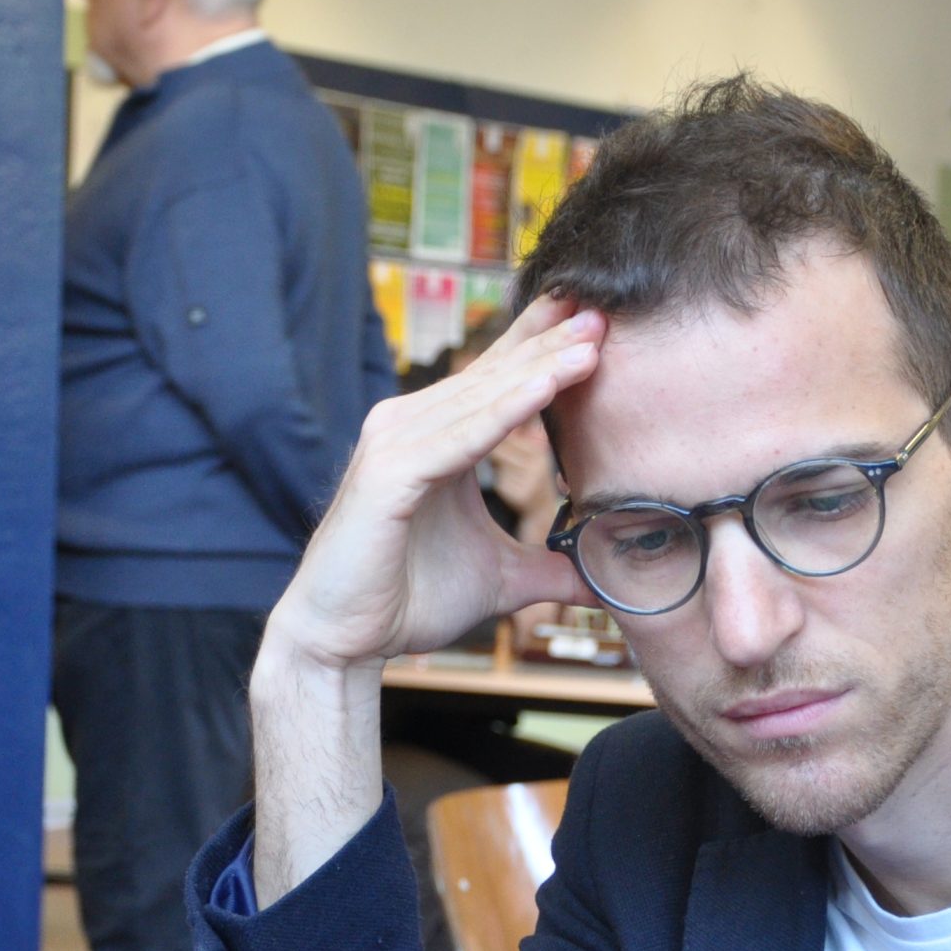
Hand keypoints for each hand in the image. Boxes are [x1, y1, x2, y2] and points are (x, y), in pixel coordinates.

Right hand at [266, 294, 597, 675]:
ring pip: (482, 399)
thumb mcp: (502, 580)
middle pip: (495, 375)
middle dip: (553, 341)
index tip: (601, 318)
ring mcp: (396, 444)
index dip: (547, 347)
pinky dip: (506, 411)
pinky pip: (460, 438)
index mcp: (438, 437)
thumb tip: (604, 584)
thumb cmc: (407, 601)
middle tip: (607, 308)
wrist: (343, 642)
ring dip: (541, 368)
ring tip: (594, 341)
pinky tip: (547, 385)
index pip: (500, 380)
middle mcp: (412, 425)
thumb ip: (552, 572)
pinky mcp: (389, 474)